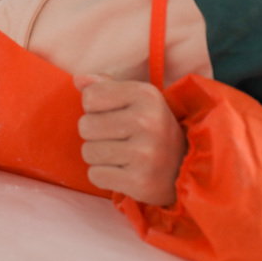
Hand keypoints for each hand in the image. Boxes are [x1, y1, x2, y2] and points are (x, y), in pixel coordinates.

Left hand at [75, 74, 187, 205]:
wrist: (183, 167)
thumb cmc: (150, 127)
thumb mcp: (135, 99)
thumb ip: (104, 86)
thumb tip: (78, 79)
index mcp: (145, 94)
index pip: (90, 96)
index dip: (95, 108)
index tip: (116, 115)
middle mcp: (147, 121)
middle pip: (85, 125)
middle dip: (95, 134)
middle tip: (120, 139)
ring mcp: (145, 153)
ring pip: (88, 152)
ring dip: (99, 156)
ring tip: (122, 155)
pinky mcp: (140, 181)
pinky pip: (95, 175)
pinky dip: (104, 176)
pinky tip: (124, 172)